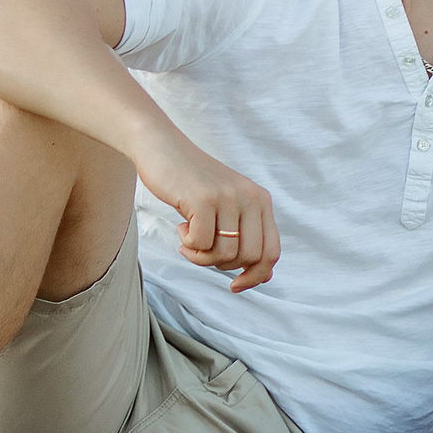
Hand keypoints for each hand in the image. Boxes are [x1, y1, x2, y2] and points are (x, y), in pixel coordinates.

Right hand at [133, 129, 280, 290]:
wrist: (161, 147)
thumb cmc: (192, 183)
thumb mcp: (227, 207)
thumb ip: (247, 236)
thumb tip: (265, 276)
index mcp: (261, 201)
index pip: (271, 252)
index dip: (255, 276)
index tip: (235, 285)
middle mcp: (250, 197)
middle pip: (248, 258)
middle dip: (222, 265)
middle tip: (202, 250)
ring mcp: (228, 197)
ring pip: (224, 255)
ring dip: (201, 256)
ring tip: (188, 238)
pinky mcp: (204, 199)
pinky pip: (201, 244)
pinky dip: (188, 244)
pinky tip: (181, 226)